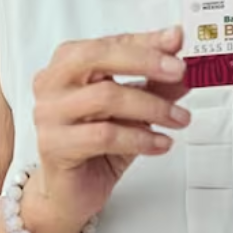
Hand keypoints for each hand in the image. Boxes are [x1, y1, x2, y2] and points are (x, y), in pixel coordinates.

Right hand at [26, 26, 190, 232]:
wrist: (69, 191)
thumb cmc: (96, 144)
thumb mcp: (132, 110)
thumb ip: (154, 85)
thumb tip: (183, 66)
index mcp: (66, 64)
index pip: (108, 42)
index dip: (144, 40)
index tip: (176, 40)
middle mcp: (52, 83)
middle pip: (96, 58)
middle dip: (144, 61)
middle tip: (179, 72)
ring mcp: (49, 113)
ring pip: (105, 97)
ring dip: (151, 107)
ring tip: (178, 119)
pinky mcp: (54, 145)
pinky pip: (104, 135)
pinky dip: (140, 138)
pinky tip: (161, 143)